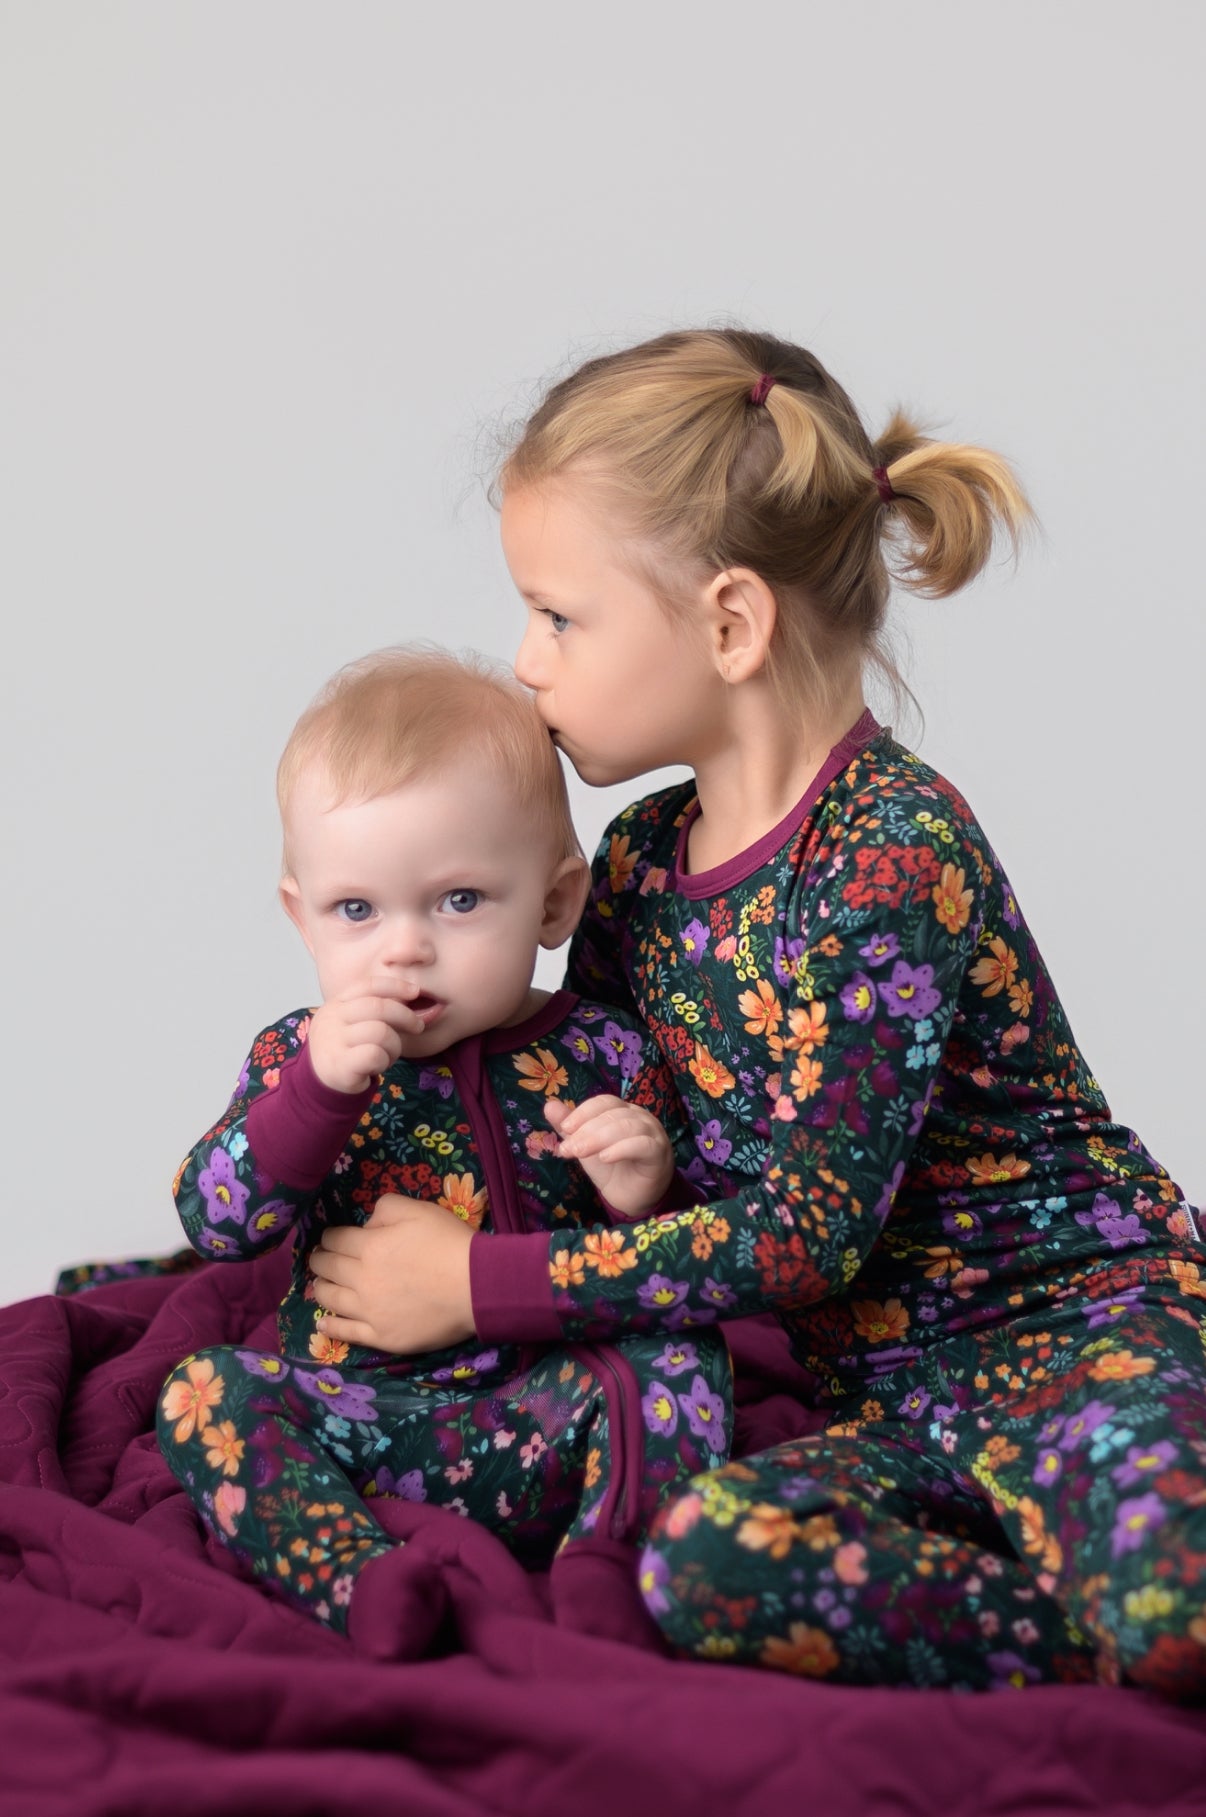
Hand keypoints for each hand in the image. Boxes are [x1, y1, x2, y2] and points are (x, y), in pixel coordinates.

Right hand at [306, 982, 425, 1094]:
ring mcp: (333, 1041)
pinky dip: (385, 1061)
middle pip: (378, 1007)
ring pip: (381, 1032)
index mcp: (336, 1003)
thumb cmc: (348, 1050)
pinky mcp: (340, 1064)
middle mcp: (332, 1018)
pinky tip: (378, 1066)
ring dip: (395, 1045)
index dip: (396, 986)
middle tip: (417, 1027)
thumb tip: (410, 994)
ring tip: (389, 1055)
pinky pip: (375, 1054)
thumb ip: (375, 1009)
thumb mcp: (355, 1023)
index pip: (368, 986)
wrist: (323, 1083)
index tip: (416, 991)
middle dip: (405, 1015)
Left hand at [311, 1194, 475, 1352]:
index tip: (330, 1238)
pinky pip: (346, 1332)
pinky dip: (330, 1326)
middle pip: (328, 1268)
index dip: (329, 1237)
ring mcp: (369, 1311)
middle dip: (320, 1260)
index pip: (335, 1239)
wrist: (476, 1286)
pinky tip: (322, 1323)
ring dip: (321, 1288)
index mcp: (368, 1246)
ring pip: (330, 1299)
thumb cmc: (449, 1243)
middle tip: (320, 1259)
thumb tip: (367, 1224)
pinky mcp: (381, 1336)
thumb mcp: (418, 1209)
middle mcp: (361, 1279)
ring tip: (320, 1284)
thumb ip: (386, 1208)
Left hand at [545, 1093, 674, 1218]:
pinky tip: (605, 1158)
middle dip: (587, 1130)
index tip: (565, 1129)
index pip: (604, 1102)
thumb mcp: (585, 1147)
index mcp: (623, 1111)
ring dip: (600, 1138)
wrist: (631, 1199)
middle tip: (569, 1149)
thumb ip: (570, 1128)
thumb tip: (549, 1106)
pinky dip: (622, 1149)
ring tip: (581, 1154)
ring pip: (628, 1126)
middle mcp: (640, 1118)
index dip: (583, 1112)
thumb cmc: (611, 1169)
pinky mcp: (659, 1153)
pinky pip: (643, 1145)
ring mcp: (653, 1134)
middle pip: (613, 1114)